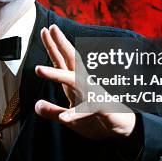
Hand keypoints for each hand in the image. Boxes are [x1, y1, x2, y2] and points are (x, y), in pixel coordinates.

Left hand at [34, 24, 135, 140]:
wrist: (125, 131)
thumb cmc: (98, 122)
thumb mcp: (70, 120)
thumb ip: (53, 111)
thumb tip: (36, 106)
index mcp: (76, 85)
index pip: (63, 62)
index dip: (53, 47)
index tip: (44, 30)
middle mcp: (85, 85)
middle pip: (70, 61)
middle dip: (59, 44)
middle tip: (50, 29)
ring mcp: (93, 95)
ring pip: (74, 81)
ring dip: (57, 75)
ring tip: (38, 69)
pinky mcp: (102, 109)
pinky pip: (87, 109)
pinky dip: (76, 113)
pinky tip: (65, 116)